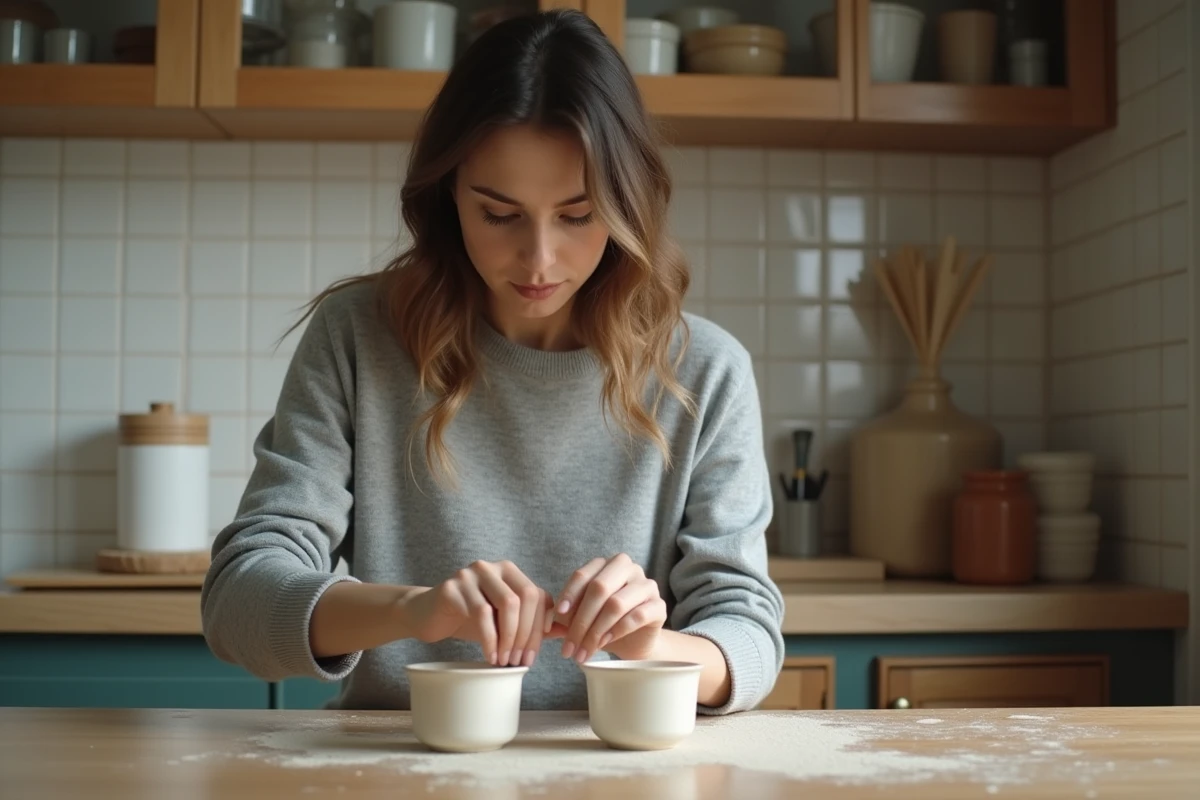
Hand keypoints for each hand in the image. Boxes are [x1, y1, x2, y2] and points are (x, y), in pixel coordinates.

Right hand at [403, 560, 551, 666]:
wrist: (428, 615)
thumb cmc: (469, 619)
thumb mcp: (503, 621)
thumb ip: (533, 623)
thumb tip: (566, 632)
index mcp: (510, 571)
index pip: (538, 596)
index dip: (539, 629)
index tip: (532, 656)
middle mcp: (493, 567)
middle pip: (525, 598)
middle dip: (526, 634)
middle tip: (519, 661)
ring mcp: (472, 574)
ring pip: (507, 604)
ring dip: (510, 638)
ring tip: (505, 660)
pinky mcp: (454, 586)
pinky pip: (481, 613)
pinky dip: (490, 639)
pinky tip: (490, 655)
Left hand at [550, 554, 666, 663]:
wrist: (635, 642)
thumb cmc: (604, 624)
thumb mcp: (581, 618)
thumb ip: (564, 618)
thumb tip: (545, 625)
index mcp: (606, 564)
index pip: (582, 575)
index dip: (568, 595)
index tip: (558, 618)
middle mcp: (628, 568)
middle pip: (599, 588)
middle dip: (581, 620)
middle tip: (568, 647)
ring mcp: (646, 585)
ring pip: (616, 603)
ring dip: (596, 631)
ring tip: (583, 652)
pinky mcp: (659, 605)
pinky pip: (637, 615)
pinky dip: (616, 631)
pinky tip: (604, 644)